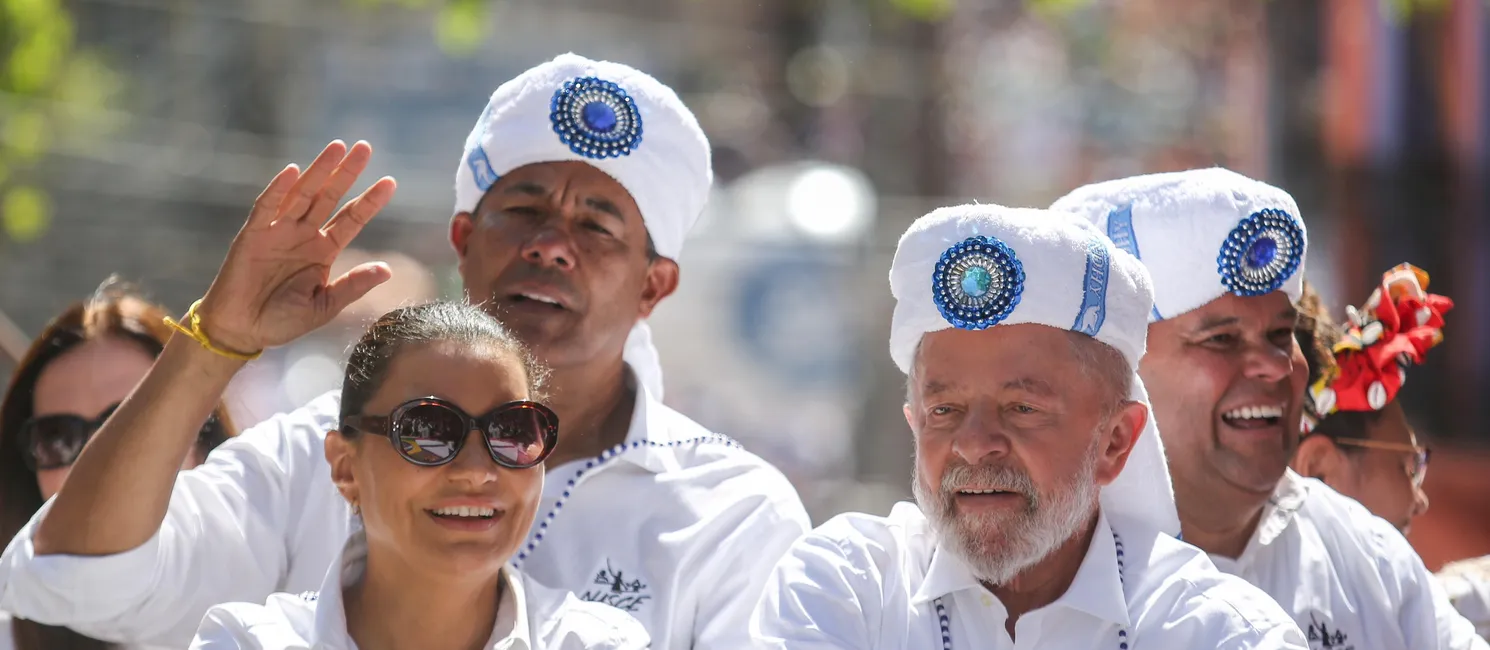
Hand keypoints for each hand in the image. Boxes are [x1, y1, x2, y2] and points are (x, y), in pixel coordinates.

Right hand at [195, 140, 396, 353]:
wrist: (241, 330)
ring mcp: (278, 232)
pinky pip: (266, 208)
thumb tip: (387, 270)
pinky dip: (278, 189)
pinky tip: (293, 171)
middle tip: (365, 147)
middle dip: (347, 172)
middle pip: (329, 197)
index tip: (390, 182)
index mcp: (324, 251)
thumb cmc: (282, 321)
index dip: (370, 201)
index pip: (352, 219)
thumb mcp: (324, 307)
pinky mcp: (253, 235)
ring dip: (319, 171)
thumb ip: (352, 287)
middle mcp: (304, 235)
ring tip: (337, 148)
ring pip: (302, 194)